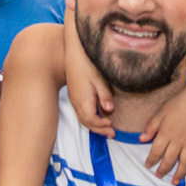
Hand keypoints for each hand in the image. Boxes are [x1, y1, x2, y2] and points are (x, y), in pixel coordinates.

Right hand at [65, 8, 114, 136]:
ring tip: (106, 126)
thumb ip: (104, 95)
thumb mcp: (99, 79)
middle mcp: (76, 101)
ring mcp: (73, 98)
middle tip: (112, 133)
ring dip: (94, 124)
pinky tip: (98, 114)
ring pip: (82, 118)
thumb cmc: (87, 63)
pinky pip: (81, 112)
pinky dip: (90, 118)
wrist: (72, 52)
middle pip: (86, 122)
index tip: (113, 127)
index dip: (101, 126)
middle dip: (98, 130)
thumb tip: (109, 110)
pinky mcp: (74, 93)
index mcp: (82, 99)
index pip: (91, 120)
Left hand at [140, 88, 185, 179]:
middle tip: (158, 175)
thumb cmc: (178, 104)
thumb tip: (141, 139)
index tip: (147, 165)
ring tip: (174, 181)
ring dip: (178, 174)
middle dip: (163, 170)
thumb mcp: (160, 113)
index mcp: (165, 134)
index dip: (151, 160)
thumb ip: (151, 127)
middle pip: (169, 160)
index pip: (156, 152)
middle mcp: (177, 142)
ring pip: (184, 163)